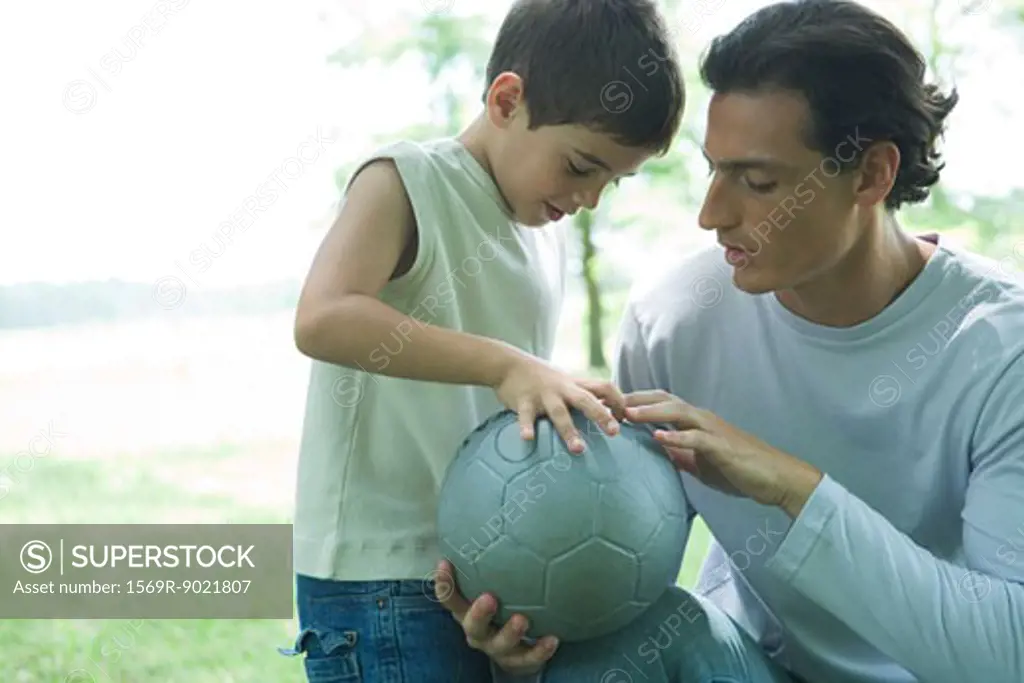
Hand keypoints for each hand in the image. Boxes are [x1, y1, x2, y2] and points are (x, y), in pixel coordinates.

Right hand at [434, 559, 558, 675]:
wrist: (519, 646)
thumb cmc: (506, 601)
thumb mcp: (495, 580)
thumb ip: (494, 552)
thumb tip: (502, 505)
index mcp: (468, 612)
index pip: (450, 598)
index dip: (444, 583)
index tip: (444, 562)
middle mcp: (479, 632)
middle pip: (470, 626)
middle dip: (477, 613)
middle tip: (489, 597)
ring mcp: (498, 648)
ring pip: (499, 645)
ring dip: (509, 633)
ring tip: (523, 619)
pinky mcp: (518, 662)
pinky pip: (529, 659)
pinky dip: (540, 650)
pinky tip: (554, 638)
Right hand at [493, 354, 623, 453]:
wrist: (509, 364)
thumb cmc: (542, 378)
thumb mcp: (566, 382)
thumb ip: (584, 394)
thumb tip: (610, 410)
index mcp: (575, 384)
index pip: (604, 387)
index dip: (618, 401)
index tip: (627, 418)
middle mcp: (562, 389)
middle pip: (586, 400)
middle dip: (601, 415)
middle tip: (615, 433)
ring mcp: (543, 395)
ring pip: (559, 413)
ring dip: (569, 431)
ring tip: (578, 449)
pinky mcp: (523, 401)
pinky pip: (526, 416)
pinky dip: (526, 427)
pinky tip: (528, 438)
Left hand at [624, 390, 822, 515]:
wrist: (775, 479)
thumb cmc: (739, 470)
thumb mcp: (701, 464)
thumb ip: (681, 455)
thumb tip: (657, 452)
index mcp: (696, 422)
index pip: (662, 404)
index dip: (637, 402)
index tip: (610, 405)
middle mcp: (703, 419)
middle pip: (665, 400)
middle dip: (637, 398)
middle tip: (610, 401)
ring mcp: (713, 430)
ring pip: (679, 412)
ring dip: (652, 412)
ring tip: (628, 413)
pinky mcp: (723, 446)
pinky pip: (697, 438)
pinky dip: (677, 436)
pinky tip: (659, 438)